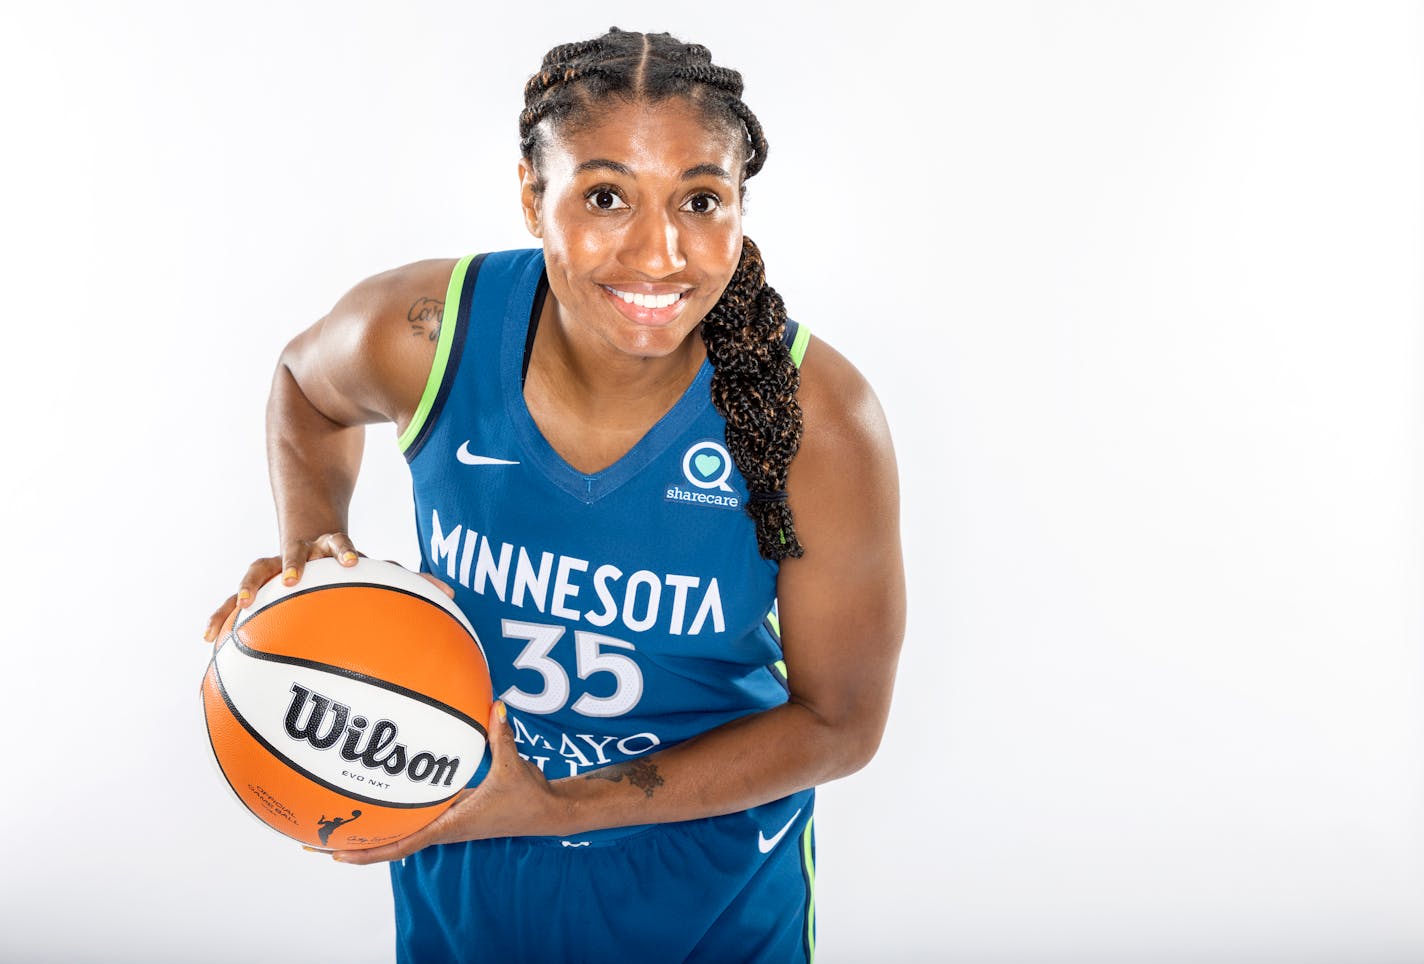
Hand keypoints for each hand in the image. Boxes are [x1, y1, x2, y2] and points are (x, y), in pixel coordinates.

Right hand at [202, 533, 452, 642]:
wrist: (306, 518)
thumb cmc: (346, 554)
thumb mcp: (376, 561)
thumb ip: (411, 578)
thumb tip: (455, 592)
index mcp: (331, 547)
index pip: (339, 544)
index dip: (344, 551)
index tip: (350, 561)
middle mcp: (300, 553)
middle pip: (290, 555)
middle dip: (289, 568)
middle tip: (290, 583)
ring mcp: (272, 565)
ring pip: (254, 573)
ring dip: (247, 590)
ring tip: (237, 613)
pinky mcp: (255, 581)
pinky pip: (234, 599)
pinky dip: (222, 615)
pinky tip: (207, 639)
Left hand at [327, 701, 567, 864]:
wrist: (548, 812)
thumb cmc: (529, 797)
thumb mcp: (514, 766)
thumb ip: (501, 735)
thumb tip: (495, 705)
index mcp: (453, 824)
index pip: (404, 844)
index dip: (369, 852)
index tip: (335, 855)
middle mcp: (444, 826)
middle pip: (391, 843)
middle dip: (354, 845)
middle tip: (314, 839)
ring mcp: (448, 821)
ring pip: (402, 831)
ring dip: (372, 831)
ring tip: (336, 820)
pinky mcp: (455, 811)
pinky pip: (419, 813)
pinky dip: (398, 810)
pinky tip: (384, 793)